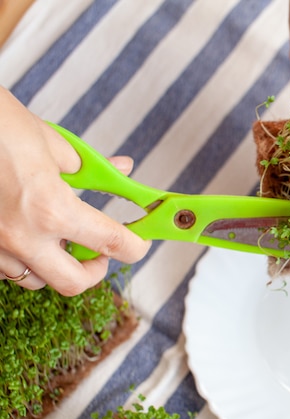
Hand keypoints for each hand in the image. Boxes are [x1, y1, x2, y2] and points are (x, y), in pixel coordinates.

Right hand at [0, 87, 150, 295]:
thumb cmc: (1, 128)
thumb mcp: (55, 145)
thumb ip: (93, 168)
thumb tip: (121, 170)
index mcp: (51, 210)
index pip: (110, 243)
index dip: (134, 247)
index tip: (139, 244)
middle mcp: (22, 237)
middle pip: (73, 283)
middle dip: (95, 271)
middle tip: (101, 252)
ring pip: (36, 280)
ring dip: (57, 266)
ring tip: (62, 240)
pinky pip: (7, 270)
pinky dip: (25, 259)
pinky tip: (29, 235)